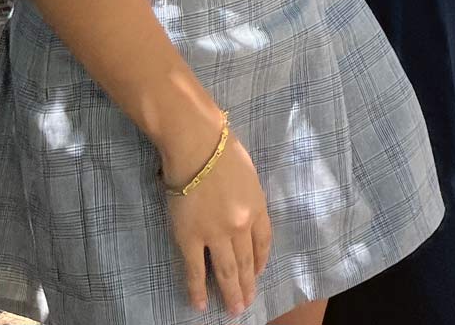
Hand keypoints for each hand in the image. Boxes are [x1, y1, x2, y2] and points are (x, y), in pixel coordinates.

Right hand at [165, 128, 271, 314]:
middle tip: (246, 304)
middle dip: (247, 285)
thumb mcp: (249, 175)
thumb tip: (243, 213)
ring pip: (226, 271)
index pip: (264, 242)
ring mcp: (216, 234)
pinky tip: (200, 304)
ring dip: (230, 292)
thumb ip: (249, 198)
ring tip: (233, 309)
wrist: (198, 146)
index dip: (261, 261)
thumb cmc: (224, 151)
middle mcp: (241, 226)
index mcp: (258, 208)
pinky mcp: (190, 238)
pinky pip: (194, 270)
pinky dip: (198, 289)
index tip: (259, 274)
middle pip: (247, 261)